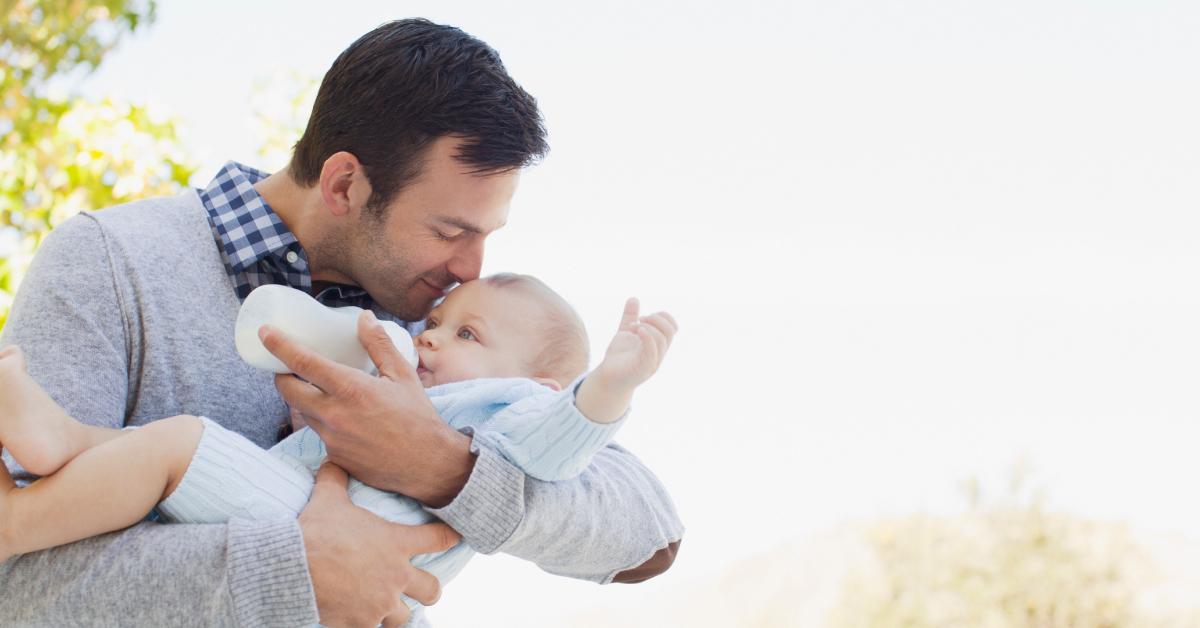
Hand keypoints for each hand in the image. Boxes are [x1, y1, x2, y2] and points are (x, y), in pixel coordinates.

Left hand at [260, 311, 475, 505]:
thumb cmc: (418, 417)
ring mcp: (331, 438)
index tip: (265, 333)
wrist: (429, 465)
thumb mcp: (403, 374)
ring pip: (302, 413)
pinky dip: (324, 421)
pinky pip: (319, 433)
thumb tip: (364, 317)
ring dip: (303, 399)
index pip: (302, 362)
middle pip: (287, 390)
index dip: (278, 345)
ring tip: (317, 389)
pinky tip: (342, 418)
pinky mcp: (334, 456)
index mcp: (351, 388)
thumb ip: (379, 344)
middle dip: (281, 375)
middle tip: (287, 365)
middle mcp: (334, 414)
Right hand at [300, 463, 460, 627]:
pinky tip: (356, 616)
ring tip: (384, 606)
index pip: (438, 538)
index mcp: (396, 543)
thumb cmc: (315, 531)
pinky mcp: (361, 623)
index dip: (451, 537)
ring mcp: (381, 603)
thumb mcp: (328, 499)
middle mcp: (396, 576)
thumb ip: (336, 480)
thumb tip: (332, 460)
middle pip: (432, 590)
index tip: (458, 538)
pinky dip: (365, 623)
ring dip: (396, 611)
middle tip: (423, 588)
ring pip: (403, 617)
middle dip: (430, 590)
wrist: (293, 567)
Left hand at [591, 298, 677, 390]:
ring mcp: (653, 362)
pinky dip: (647, 338)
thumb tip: (634, 298)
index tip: (643, 316)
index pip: (672, 326)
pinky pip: (652, 352)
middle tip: (639, 320)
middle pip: (670, 331)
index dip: (662, 316)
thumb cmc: (619, 357)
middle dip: (655, 319)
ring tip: (633, 327)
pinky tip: (636, 330)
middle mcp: (659, 353)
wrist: (608, 378)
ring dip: (648, 327)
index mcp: (658, 344)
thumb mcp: (624, 332)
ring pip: (662, 340)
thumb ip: (629, 317)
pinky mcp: (643, 369)